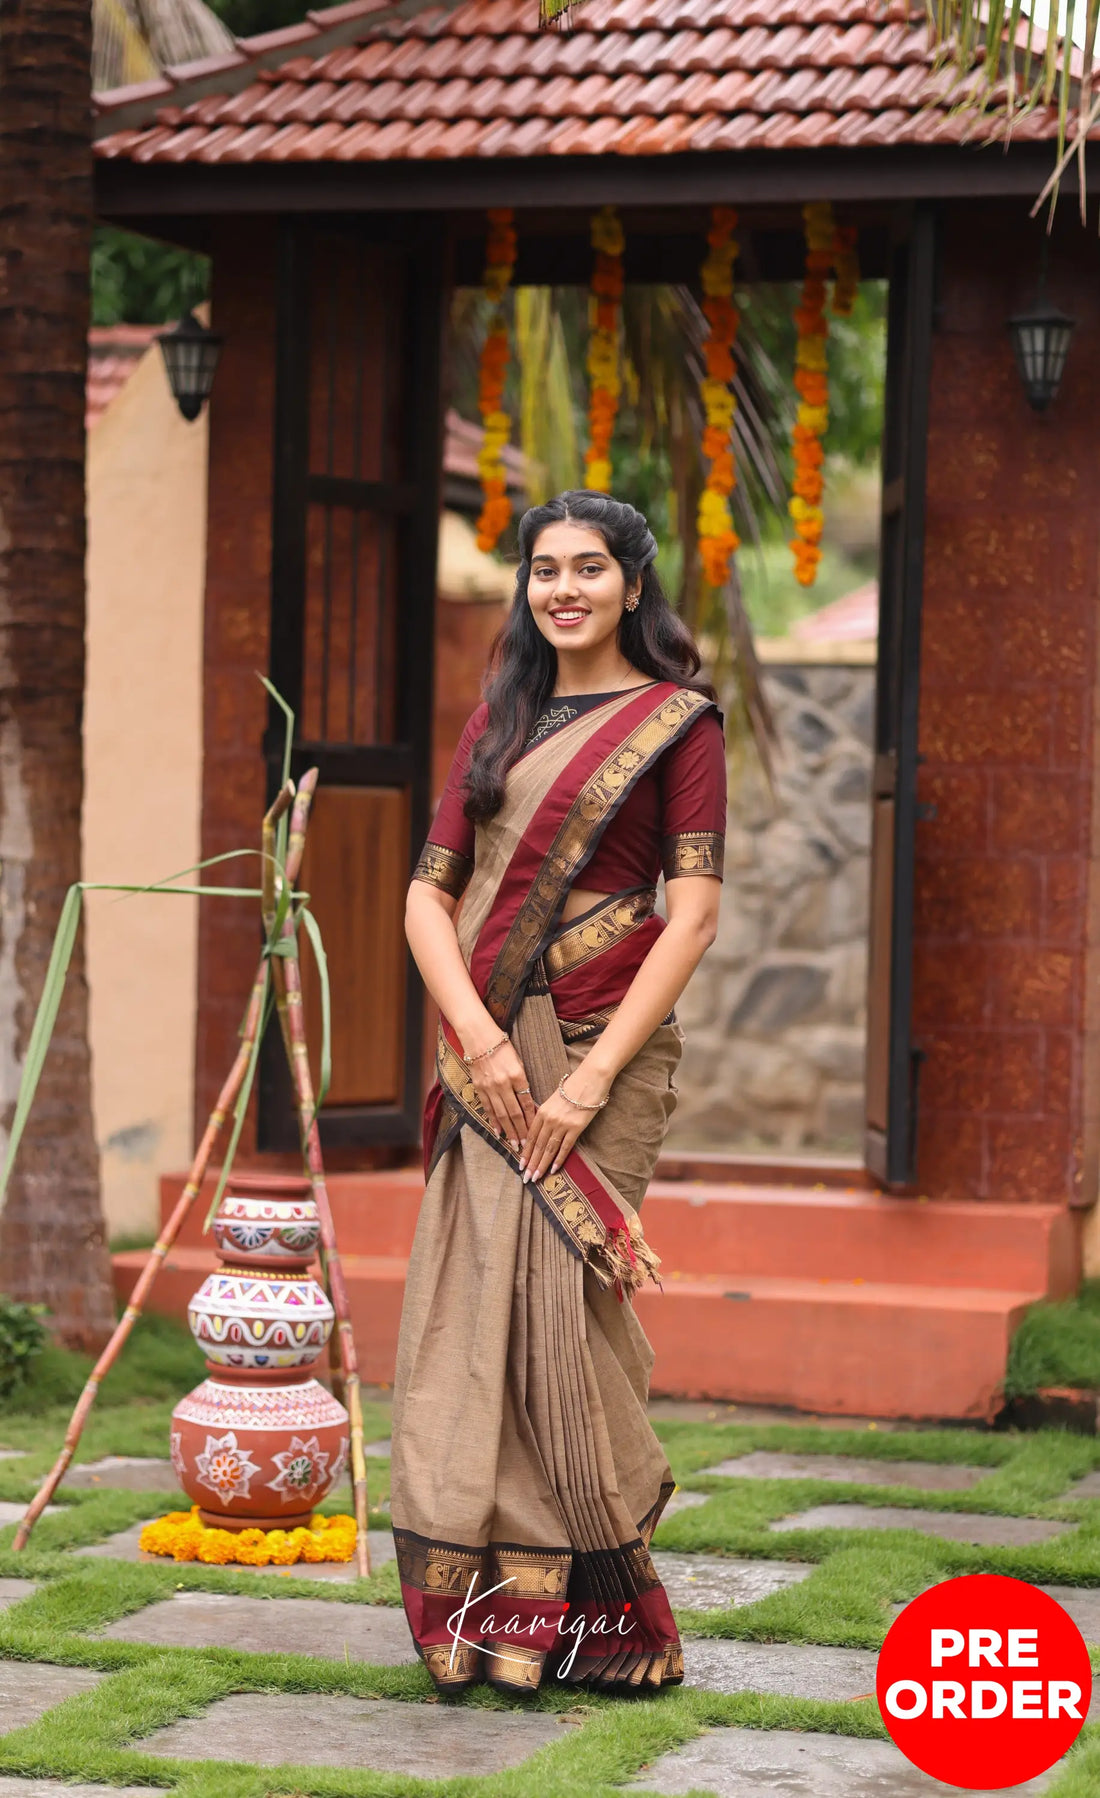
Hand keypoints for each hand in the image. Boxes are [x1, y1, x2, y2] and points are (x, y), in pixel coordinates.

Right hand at [464, 1036, 535, 1150]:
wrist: (479, 1039)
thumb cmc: (503, 1048)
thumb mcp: (519, 1063)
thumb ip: (523, 1083)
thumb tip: (529, 1103)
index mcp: (517, 1076)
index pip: (526, 1103)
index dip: (531, 1120)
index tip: (535, 1132)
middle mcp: (503, 1084)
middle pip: (514, 1113)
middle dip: (520, 1130)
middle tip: (526, 1145)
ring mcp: (490, 1087)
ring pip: (501, 1114)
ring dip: (508, 1131)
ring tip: (513, 1144)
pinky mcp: (479, 1088)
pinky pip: (488, 1108)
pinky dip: (493, 1121)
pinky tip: (498, 1131)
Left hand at [520, 1065, 608, 1184]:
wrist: (590, 1079)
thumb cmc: (573, 1087)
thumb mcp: (553, 1099)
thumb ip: (546, 1114)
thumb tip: (540, 1131)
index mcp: (542, 1111)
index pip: (531, 1137)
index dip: (525, 1153)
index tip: (521, 1165)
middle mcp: (549, 1119)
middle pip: (538, 1146)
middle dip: (531, 1163)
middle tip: (525, 1178)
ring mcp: (562, 1124)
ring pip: (549, 1149)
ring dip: (542, 1165)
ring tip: (536, 1178)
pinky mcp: (576, 1127)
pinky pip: (565, 1147)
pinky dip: (559, 1160)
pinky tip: (553, 1170)